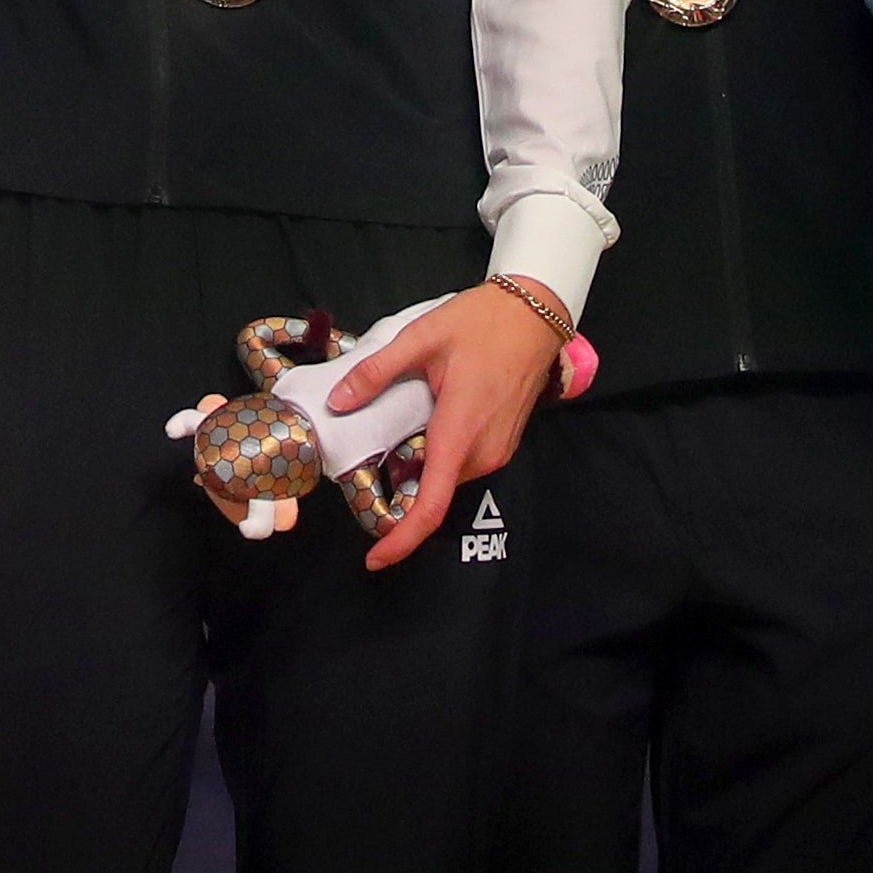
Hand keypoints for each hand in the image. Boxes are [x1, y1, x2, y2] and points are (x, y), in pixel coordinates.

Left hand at [333, 281, 562, 573]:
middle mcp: (482, 453)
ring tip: (397, 427)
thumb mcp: (421, 337)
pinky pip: (462, 464)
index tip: (375, 559)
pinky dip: (437, 457)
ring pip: (447, 478)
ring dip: (419, 468)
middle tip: (369, 450)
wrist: (534, 313)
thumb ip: (377, 372)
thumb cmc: (482, 322)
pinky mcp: (503, 444)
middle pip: (432, 492)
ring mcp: (498, 451)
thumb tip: (338, 402)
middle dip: (398, 488)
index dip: (401, 540)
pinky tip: (424, 422)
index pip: (431, 506)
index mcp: (460, 432)